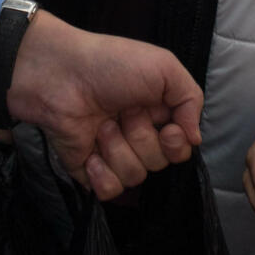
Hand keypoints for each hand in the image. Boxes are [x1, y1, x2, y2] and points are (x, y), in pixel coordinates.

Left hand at [6, 12, 202, 200]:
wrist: (59, 73)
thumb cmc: (110, 63)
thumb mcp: (164, 67)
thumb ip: (191, 99)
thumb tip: (195, 139)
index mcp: (156, 112)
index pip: (180, 148)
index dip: (176, 145)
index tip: (166, 128)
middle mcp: (136, 134)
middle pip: (159, 163)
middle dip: (142, 138)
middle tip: (124, 112)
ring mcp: (111, 152)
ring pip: (134, 176)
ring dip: (118, 149)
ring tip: (101, 124)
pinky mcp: (87, 168)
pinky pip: (108, 190)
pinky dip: (102, 175)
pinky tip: (91, 153)